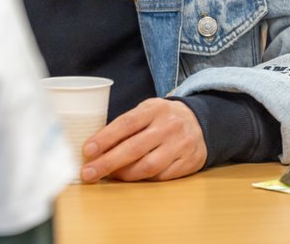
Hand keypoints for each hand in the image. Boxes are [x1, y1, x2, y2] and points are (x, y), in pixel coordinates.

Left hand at [79, 98, 206, 182]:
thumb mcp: (147, 111)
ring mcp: (180, 145)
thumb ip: (126, 125)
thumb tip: (96, 146)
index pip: (126, 123)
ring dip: (124, 174)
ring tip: (108, 176)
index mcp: (154, 109)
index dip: (105, 138)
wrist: (201, 121)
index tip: (88, 151)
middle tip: (88, 173)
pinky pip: (161, 176)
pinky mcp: (188, 162)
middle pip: (134, 148)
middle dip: (108, 162)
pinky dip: (143, 179)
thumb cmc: (163, 118)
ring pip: (148, 166)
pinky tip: (131, 178)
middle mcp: (169, 126)